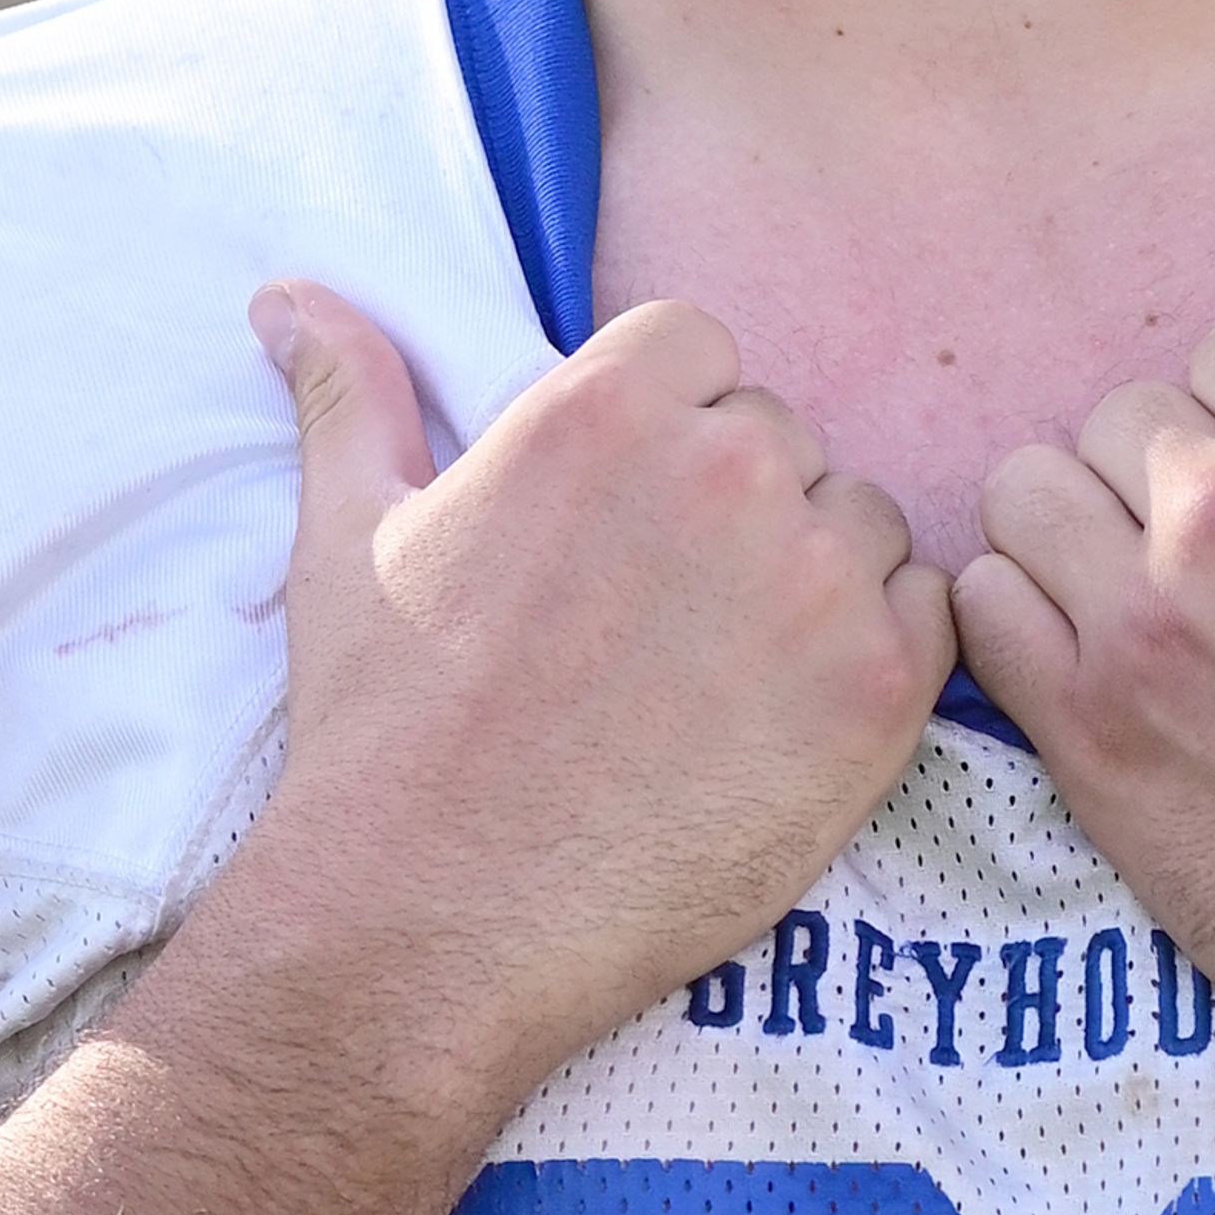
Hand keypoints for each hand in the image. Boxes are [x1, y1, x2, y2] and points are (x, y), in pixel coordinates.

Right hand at [199, 285, 953, 1150]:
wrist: (432, 919)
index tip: (621, 519)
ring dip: (811, 577)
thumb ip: (353, 391)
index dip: (665, 429)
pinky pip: (927, 614)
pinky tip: (785, 717)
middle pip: (779, 437)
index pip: (697, 349)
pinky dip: (877, 652)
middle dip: (731, 509)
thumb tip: (288, 296)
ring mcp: (817, 579)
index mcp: (606, 409)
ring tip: (714, 677)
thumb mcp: (347, 536)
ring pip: (860, 521)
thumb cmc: (385, 728)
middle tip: (653, 622)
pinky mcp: (880, 690)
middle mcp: (728, 469)